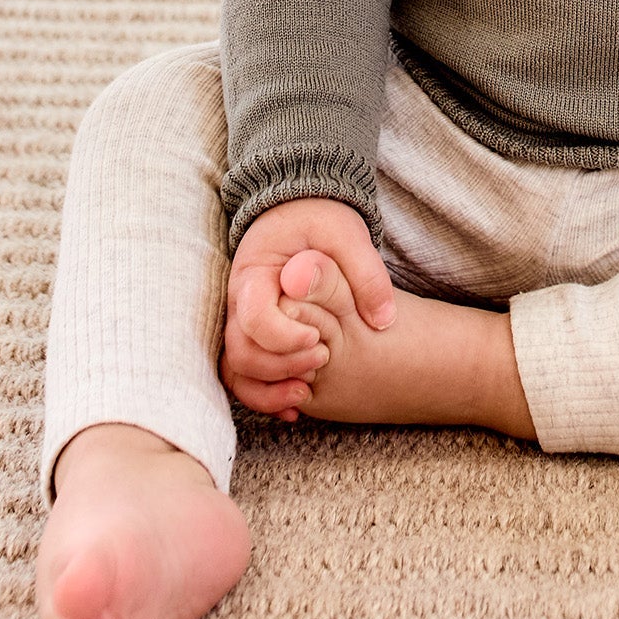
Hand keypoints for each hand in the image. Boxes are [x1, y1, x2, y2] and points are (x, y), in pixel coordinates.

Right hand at [222, 197, 395, 418]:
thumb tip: (382, 319)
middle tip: (322, 357)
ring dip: (267, 390)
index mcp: (256, 274)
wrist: (298, 211)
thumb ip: (365, 273)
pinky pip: (245, 376)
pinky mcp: (253, 337)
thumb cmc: (320, 220)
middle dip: (280, 366)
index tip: (318, 336)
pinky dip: (265, 395)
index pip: (253, 318)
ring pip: (236, 370)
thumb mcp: (347, 234)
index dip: (284, 337)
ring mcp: (242, 323)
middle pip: (240, 351)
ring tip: (306, 395)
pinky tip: (296, 406)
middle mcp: (239, 302)